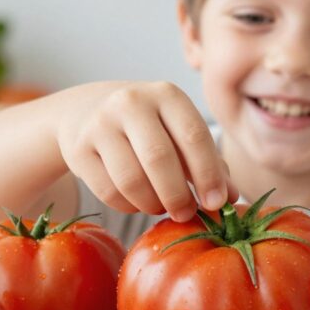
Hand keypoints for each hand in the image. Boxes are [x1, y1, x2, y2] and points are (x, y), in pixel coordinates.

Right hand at [56, 81, 237, 221]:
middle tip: (187, 214)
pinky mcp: (77, 149)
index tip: (218, 203)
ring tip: (161, 207)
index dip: (209, 174)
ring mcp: (99, 124)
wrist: (85, 111)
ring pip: (131, 180)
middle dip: (178, 195)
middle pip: (159, 159)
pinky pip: (109, 192)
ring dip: (152, 204)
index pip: (194, 136)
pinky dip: (128, 206)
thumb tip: (232, 199)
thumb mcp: (178, 130)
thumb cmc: (147, 126)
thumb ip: (207, 161)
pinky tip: (136, 201)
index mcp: (166, 94)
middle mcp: (131, 102)